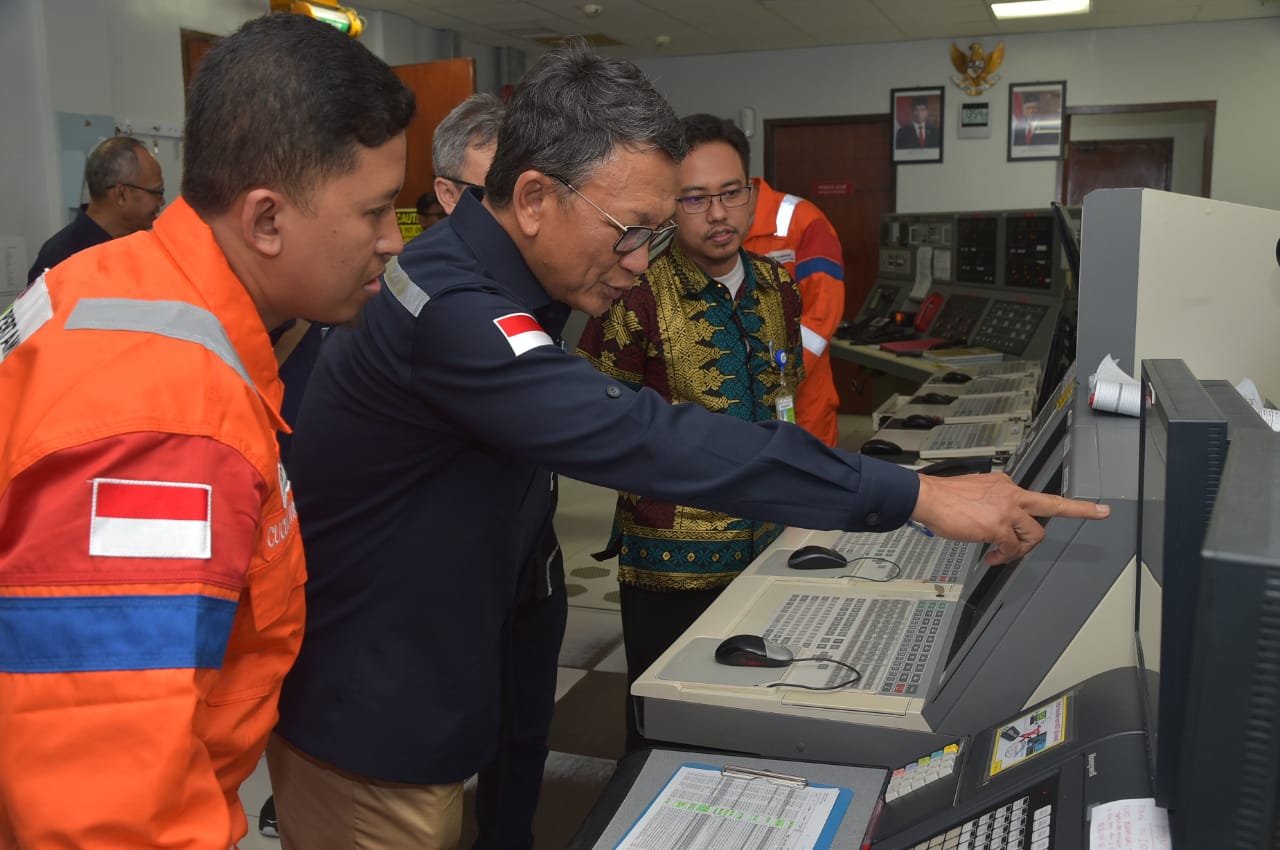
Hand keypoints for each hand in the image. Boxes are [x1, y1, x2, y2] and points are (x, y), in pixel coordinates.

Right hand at [910, 472, 1109, 565]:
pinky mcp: (998, 525)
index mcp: (1004, 485)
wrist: (927, 497)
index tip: (1092, 505)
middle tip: (1100, 512)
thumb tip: (993, 519)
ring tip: (1002, 553)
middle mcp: (1010, 493)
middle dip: (1079, 510)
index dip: (1067, 503)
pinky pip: (1010, 547)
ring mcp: (1006, 509)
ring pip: (1033, 534)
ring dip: (1020, 548)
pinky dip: (1002, 556)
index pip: (1037, 496)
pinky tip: (990, 557)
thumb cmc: (943, 498)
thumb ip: (991, 503)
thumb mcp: (974, 493)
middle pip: (1052, 505)